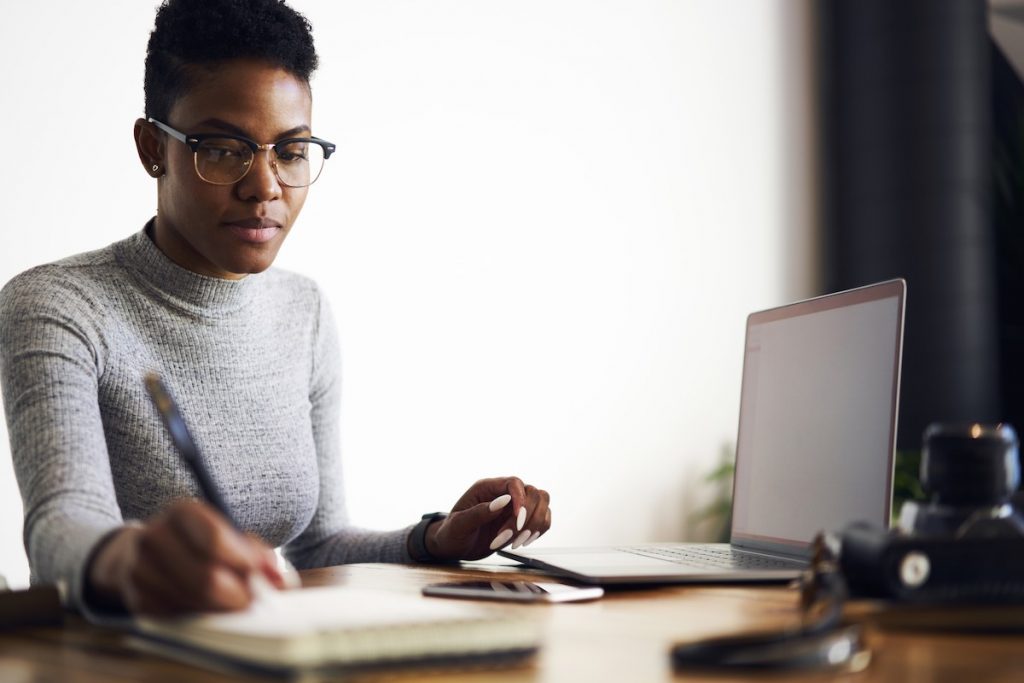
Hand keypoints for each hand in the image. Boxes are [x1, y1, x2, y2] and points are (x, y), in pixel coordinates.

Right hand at [85, 499, 285, 614]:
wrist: (139, 552)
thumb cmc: (198, 542)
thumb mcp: (226, 534)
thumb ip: (256, 552)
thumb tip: (280, 581)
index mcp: (182, 512)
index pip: (216, 539)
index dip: (242, 562)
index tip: (260, 576)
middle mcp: (155, 536)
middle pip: (206, 577)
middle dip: (237, 595)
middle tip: (253, 601)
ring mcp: (140, 569)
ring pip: (194, 601)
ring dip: (220, 609)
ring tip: (232, 604)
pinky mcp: (137, 599)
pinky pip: (178, 617)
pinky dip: (199, 616)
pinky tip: (205, 607)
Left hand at [425, 477, 551, 560]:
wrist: (455, 548)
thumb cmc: (452, 534)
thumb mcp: (459, 525)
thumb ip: (479, 513)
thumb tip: (502, 502)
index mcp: (487, 488)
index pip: (514, 482)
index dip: (521, 499)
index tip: (517, 521)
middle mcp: (504, 494)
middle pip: (534, 493)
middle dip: (527, 518)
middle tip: (510, 538)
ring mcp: (515, 507)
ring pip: (543, 504)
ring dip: (534, 525)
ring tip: (515, 543)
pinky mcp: (522, 521)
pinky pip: (543, 519)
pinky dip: (538, 531)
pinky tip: (521, 542)